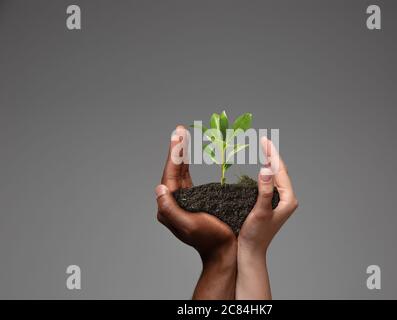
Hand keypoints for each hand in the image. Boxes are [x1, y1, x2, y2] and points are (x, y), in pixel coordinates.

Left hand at [155, 125, 236, 298]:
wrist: (224, 250)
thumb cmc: (210, 238)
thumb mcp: (188, 225)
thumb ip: (171, 209)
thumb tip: (159, 189)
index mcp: (170, 207)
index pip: (170, 175)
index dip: (174, 154)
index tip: (178, 135)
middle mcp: (173, 202)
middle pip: (173, 170)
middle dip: (176, 149)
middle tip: (180, 129)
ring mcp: (183, 200)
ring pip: (179, 172)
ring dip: (180, 154)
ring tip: (182, 135)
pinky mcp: (193, 199)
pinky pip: (187, 178)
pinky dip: (186, 165)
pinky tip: (187, 156)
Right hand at [236, 136, 297, 298]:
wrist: (250, 251)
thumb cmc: (255, 235)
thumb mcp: (260, 211)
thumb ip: (264, 190)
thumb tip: (266, 169)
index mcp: (288, 199)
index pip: (280, 171)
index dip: (272, 154)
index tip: (265, 141)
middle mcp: (286, 199)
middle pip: (279, 172)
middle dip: (271, 155)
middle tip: (263, 140)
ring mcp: (279, 202)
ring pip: (275, 177)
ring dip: (269, 163)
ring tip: (263, 149)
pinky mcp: (271, 204)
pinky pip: (269, 183)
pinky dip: (265, 173)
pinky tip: (260, 168)